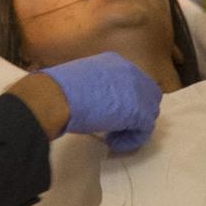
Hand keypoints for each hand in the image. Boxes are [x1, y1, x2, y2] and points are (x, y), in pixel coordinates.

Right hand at [39, 51, 161, 152]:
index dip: (126, 101)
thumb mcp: (80, 80)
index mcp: (115, 61)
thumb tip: (94, 102)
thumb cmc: (58, 89)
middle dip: (136, 113)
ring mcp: (137, 91)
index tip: (110, 113)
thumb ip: (95, 87)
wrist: (56, 97)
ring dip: (133, 127)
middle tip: (116, 126)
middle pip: (148, 96)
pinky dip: (131, 140)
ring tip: (113, 137)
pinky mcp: (138, 112)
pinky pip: (144, 130)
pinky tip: (115, 144)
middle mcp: (131, 71)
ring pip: (149, 113)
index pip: (134, 82)